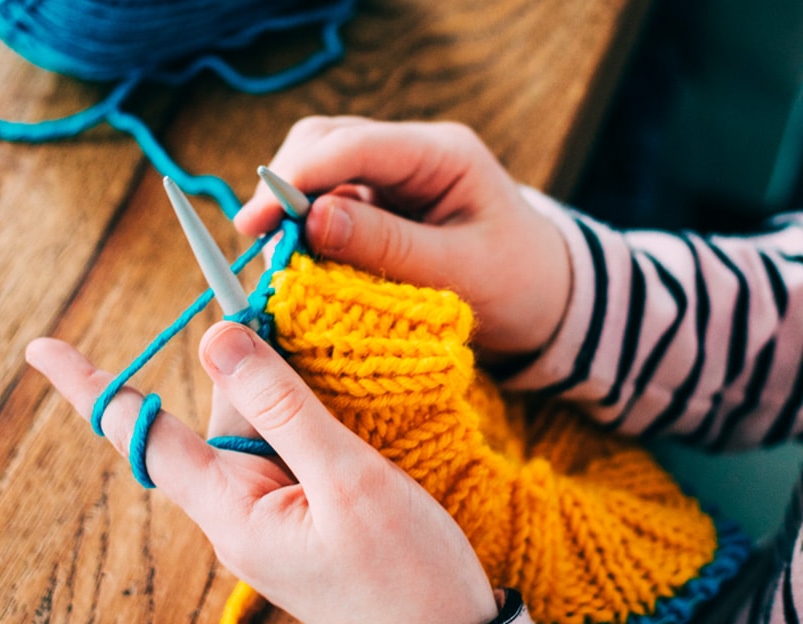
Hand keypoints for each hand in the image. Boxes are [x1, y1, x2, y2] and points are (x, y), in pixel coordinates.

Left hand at [26, 324, 497, 623]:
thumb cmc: (405, 576)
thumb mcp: (347, 480)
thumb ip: (282, 406)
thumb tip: (217, 335)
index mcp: (230, 510)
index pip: (143, 436)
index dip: (92, 386)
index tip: (40, 347)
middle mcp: (236, 510)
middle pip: (215, 413)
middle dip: (242, 358)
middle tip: (272, 294)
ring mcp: (268, 514)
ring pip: (255, 425)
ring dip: (281, 382)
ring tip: (323, 350)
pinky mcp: (299, 514)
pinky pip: (283, 447)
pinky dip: (300, 410)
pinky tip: (333, 387)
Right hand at [235, 116, 571, 357]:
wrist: (546, 303)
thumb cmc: (515, 287)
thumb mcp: (457, 273)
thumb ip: (385, 246)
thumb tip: (310, 222)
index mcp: (443, 154)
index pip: (354, 145)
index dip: (297, 179)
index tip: (256, 222)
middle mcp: (413, 152)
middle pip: (325, 141)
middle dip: (284, 186)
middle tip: (257, 242)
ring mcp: (394, 174)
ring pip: (319, 167)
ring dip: (289, 206)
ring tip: (272, 254)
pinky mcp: (381, 203)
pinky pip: (327, 200)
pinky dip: (303, 227)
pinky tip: (294, 258)